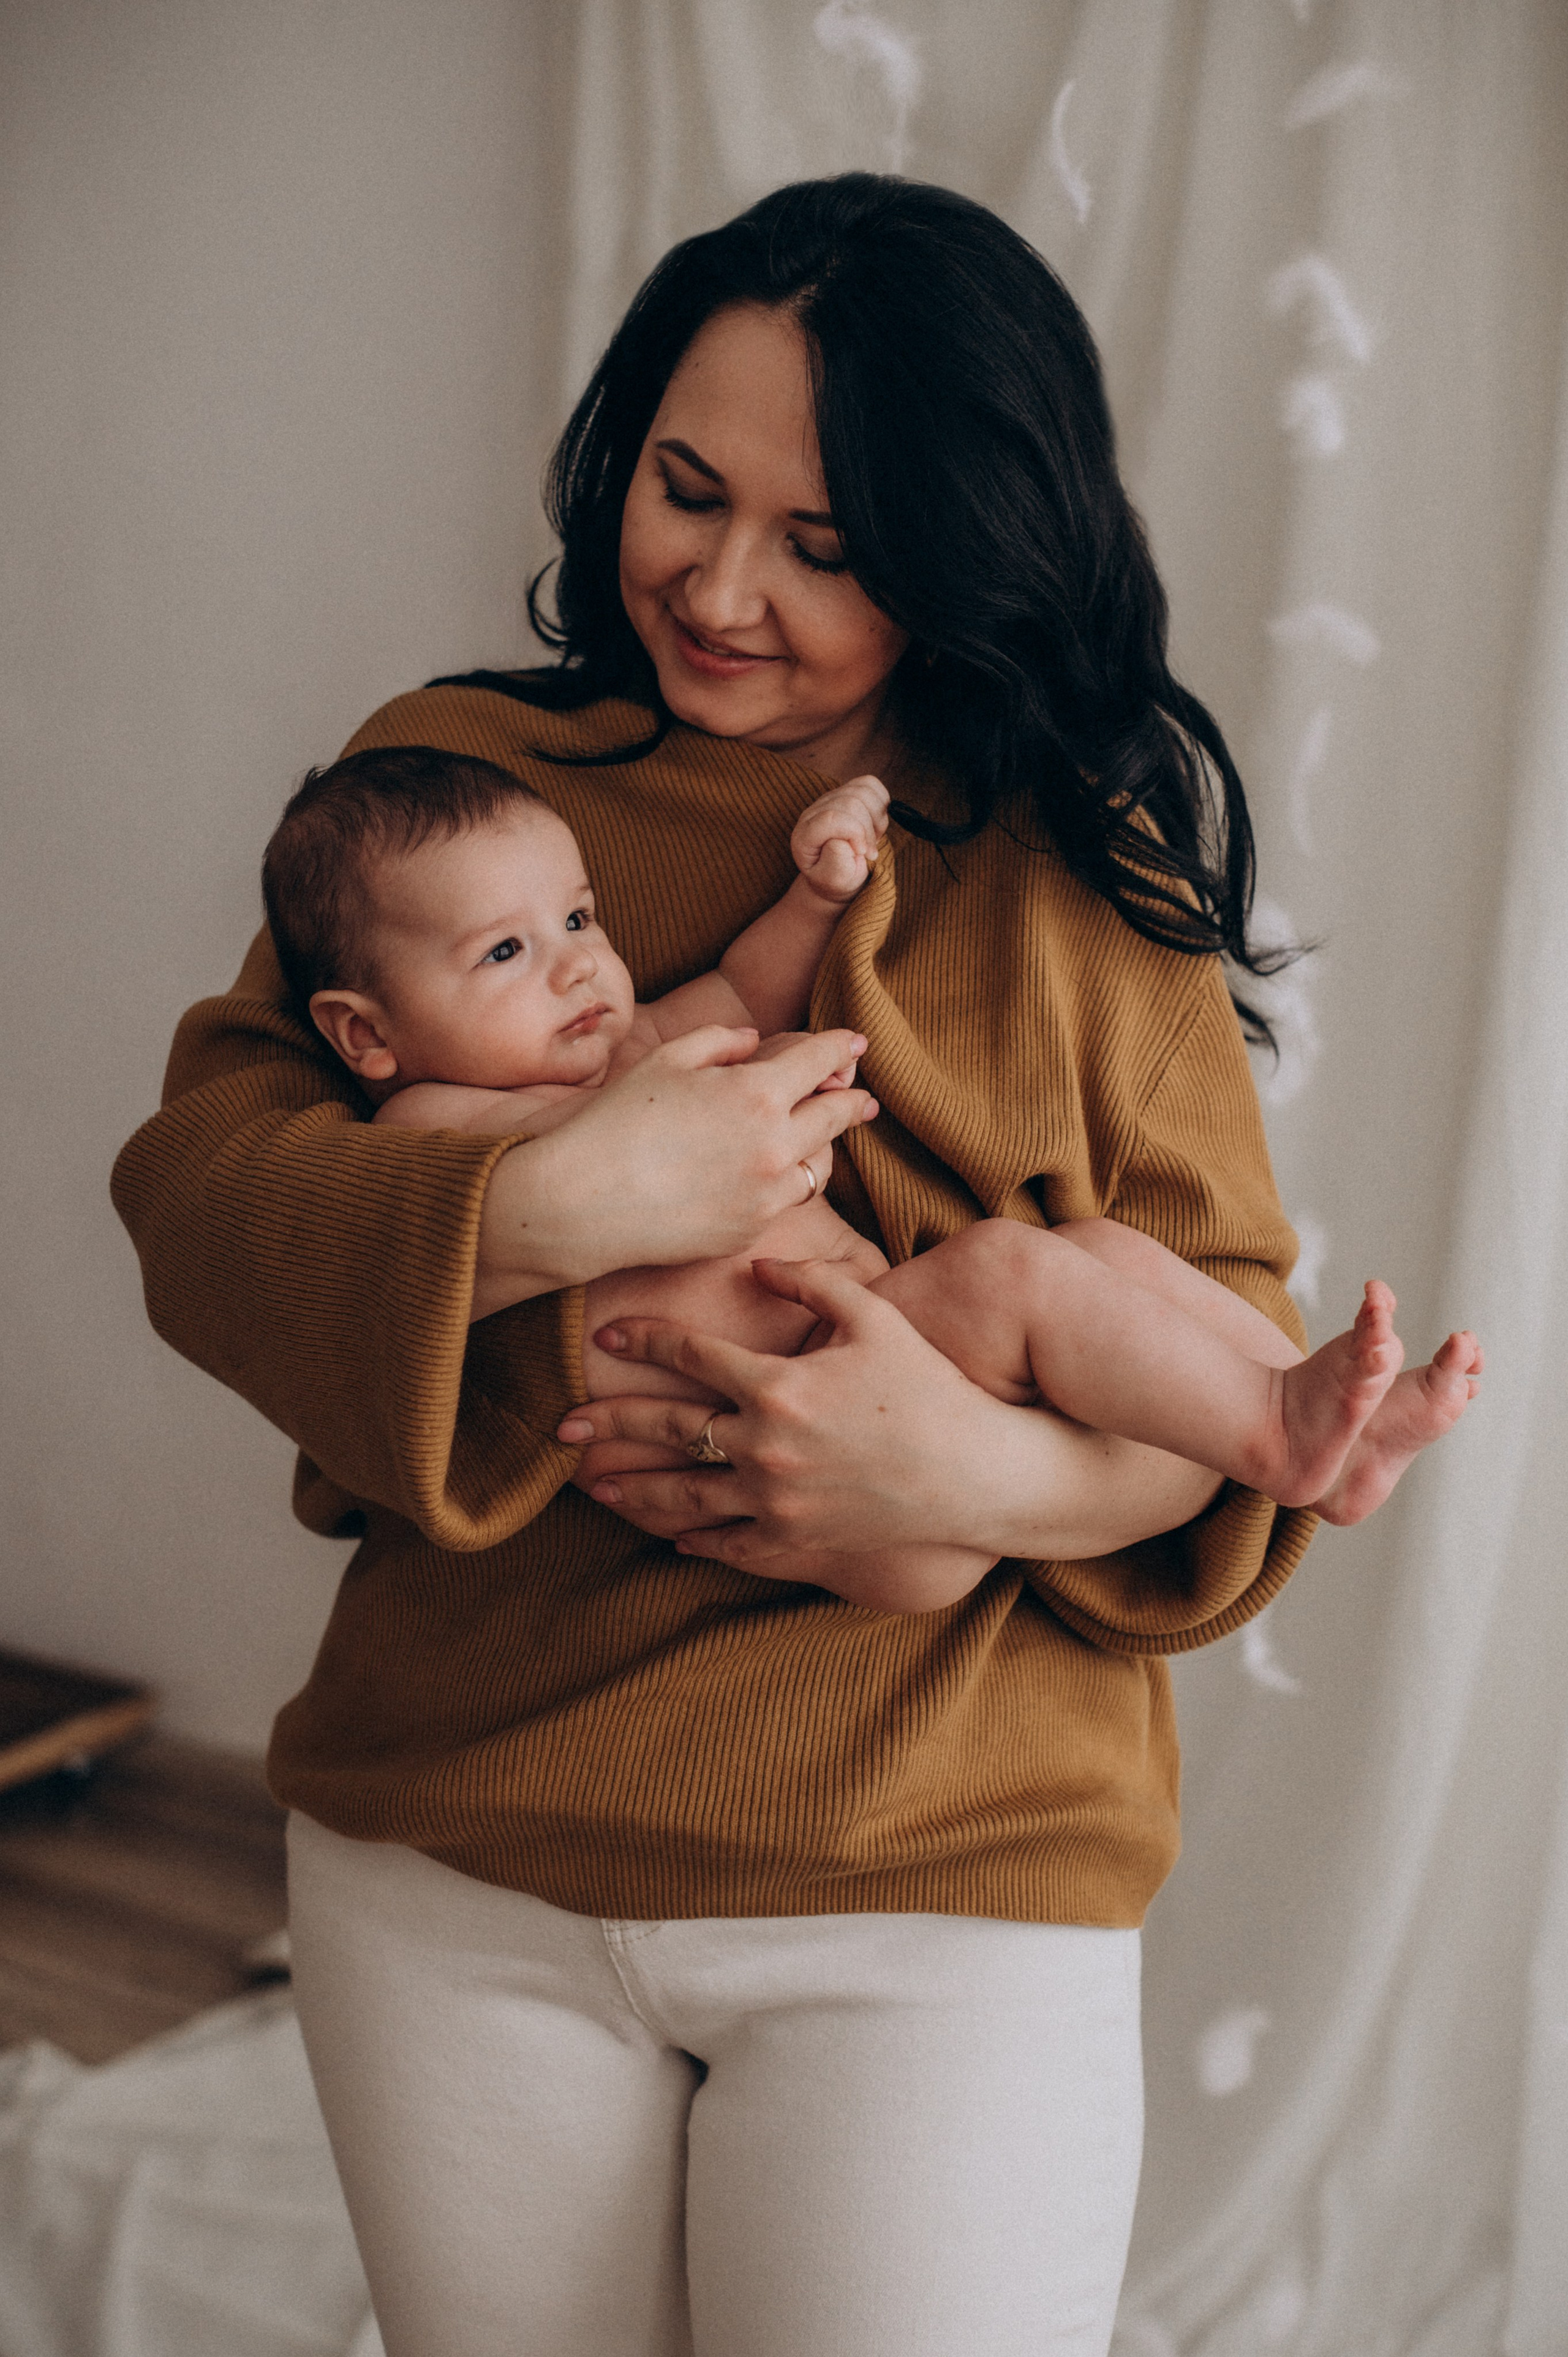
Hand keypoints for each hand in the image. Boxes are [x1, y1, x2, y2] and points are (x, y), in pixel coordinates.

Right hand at [473, 1029, 876, 1315]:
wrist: (583, 1202)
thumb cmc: (616, 1122)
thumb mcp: (665, 1061)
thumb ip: (719, 1043)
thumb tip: (755, 1043)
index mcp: (756, 1093)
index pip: (820, 1062)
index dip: (842, 1048)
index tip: (854, 1043)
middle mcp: (775, 1145)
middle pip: (837, 1117)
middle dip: (854, 1101)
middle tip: (864, 1098)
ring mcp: (767, 1194)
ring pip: (819, 1167)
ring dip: (822, 1147)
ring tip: (817, 1140)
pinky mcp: (751, 1230)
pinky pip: (785, 1202)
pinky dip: (783, 1185)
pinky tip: (769, 1177)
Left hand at [557, 1255, 1024, 1580]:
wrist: (978, 1473)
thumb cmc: (929, 1386)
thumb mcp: (875, 1317)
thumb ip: (810, 1282)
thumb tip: (755, 1262)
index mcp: (779, 1385)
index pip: (691, 1355)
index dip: (643, 1339)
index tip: (605, 1333)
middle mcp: (766, 1446)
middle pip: (668, 1430)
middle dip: (610, 1423)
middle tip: (564, 1423)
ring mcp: (778, 1500)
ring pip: (685, 1495)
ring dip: (634, 1489)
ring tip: (593, 1484)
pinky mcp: (797, 1538)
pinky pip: (731, 1543)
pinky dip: (697, 1539)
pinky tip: (669, 1534)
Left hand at [791, 775, 889, 904]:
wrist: (839, 874)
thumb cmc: (837, 879)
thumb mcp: (835, 882)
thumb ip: (836, 865)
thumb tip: (844, 841)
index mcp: (805, 835)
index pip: (831, 818)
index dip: (856, 834)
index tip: (862, 854)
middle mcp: (814, 812)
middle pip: (851, 802)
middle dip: (868, 830)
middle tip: (869, 853)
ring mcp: (830, 799)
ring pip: (862, 791)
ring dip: (876, 818)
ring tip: (871, 839)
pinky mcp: (847, 792)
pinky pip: (870, 784)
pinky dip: (881, 804)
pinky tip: (875, 825)